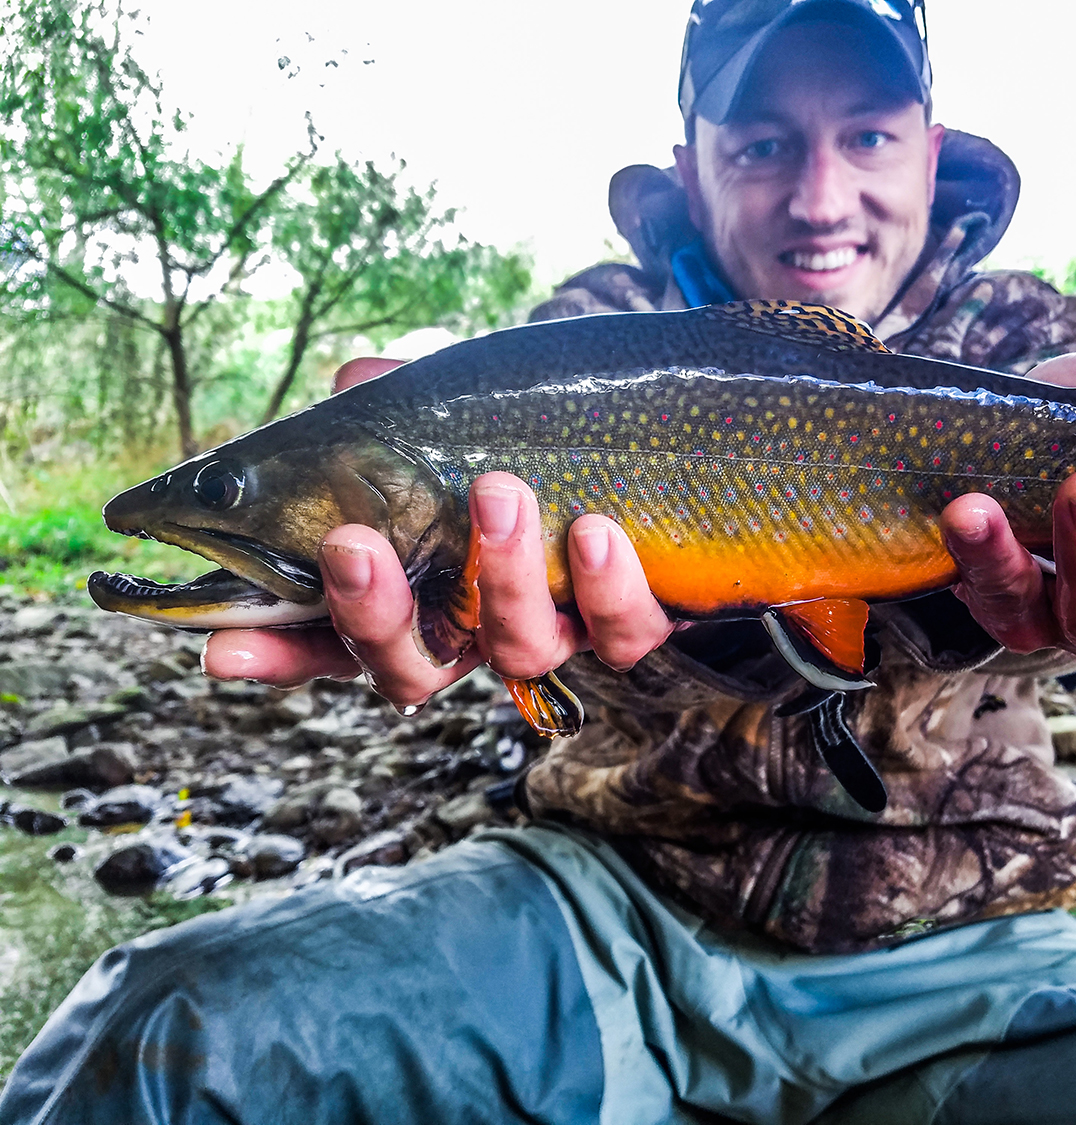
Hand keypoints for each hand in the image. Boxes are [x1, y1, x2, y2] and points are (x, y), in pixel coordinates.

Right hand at [202, 358, 673, 706]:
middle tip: (351, 546)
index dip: (280, 654)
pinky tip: (595, 529)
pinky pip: (619, 634)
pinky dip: (606, 587)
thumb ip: (406, 403)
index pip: (334, 637)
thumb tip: (357, 379)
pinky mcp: (633, 625)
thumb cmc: (541, 436)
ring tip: (497, 492)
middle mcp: (481, 627)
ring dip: (500, 576)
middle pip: (409, 669)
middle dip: (372, 615)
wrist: (669, 444)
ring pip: (517, 649)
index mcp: (423, 589)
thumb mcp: (466, 412)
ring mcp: (557, 631)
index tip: (223, 650)